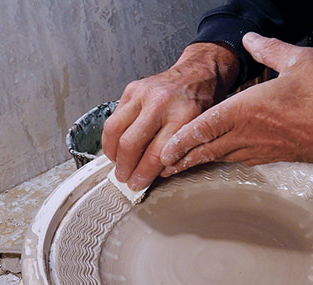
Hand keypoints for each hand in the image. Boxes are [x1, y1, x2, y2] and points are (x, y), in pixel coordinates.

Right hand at [101, 43, 238, 190]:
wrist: (197, 73)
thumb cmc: (200, 103)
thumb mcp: (200, 130)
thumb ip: (180, 152)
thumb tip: (157, 175)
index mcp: (182, 117)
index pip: (156, 154)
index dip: (143, 173)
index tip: (138, 184)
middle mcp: (160, 104)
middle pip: (130, 143)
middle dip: (125, 167)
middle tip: (125, 178)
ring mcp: (143, 94)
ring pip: (114, 129)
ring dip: (112, 153)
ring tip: (117, 165)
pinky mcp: (131, 89)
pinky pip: (114, 117)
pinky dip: (111, 136)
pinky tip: (116, 147)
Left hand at [160, 32, 312, 178]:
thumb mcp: (299, 61)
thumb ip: (269, 48)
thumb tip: (250, 39)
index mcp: (247, 109)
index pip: (204, 127)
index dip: (182, 140)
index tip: (165, 150)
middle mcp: (248, 133)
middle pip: (206, 148)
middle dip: (182, 158)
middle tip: (162, 166)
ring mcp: (259, 149)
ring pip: (220, 157)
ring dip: (198, 161)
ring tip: (181, 167)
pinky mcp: (271, 156)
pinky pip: (238, 159)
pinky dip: (221, 160)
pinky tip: (219, 158)